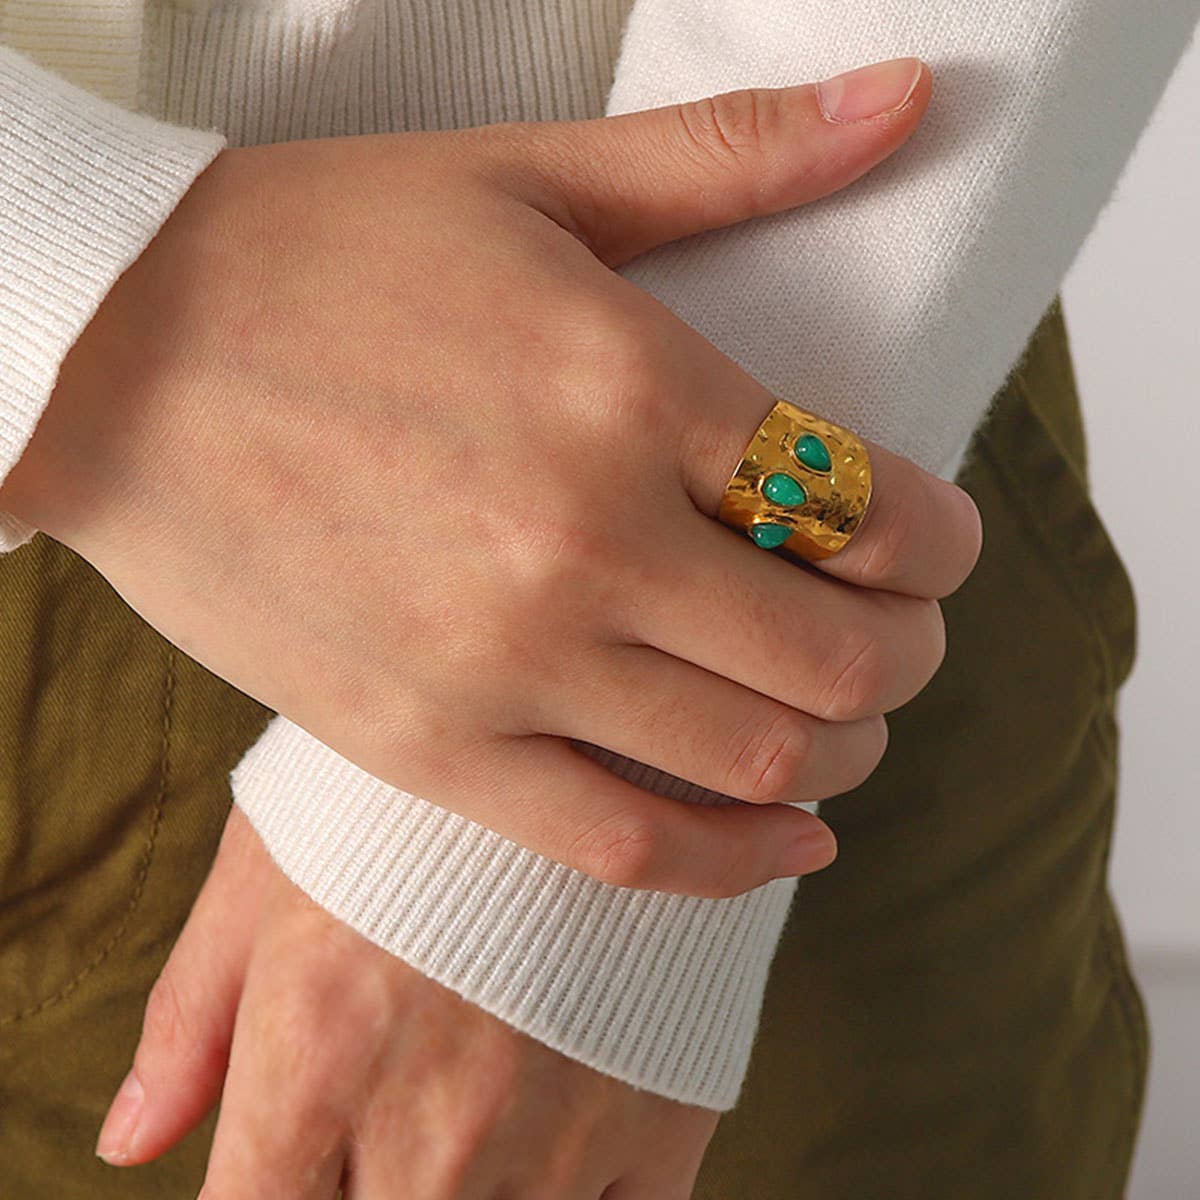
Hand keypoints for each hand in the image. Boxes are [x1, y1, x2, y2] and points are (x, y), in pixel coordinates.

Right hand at [1, 57, 979, 895]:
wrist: (106, 358)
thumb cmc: (311, 255)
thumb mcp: (526, 178)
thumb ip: (730, 155)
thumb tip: (906, 98)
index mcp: (627, 384)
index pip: (867, 503)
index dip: (943, 539)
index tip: (938, 540)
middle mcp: (581, 537)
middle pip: (840, 653)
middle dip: (913, 652)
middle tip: (907, 628)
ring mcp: (503, 662)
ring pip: (756, 759)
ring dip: (848, 748)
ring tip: (848, 718)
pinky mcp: (430, 748)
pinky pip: (627, 846)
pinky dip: (737, 860)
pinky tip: (793, 835)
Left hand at [95, 806, 721, 1196]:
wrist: (604, 720)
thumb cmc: (417, 785)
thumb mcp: (282, 862)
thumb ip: (198, 1010)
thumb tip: (132, 1140)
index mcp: (318, 1057)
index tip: (284, 1170)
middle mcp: (433, 1124)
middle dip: (363, 1194)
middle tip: (378, 1128)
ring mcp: (556, 1136)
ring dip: (467, 1197)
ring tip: (467, 1113)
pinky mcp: (663, 1122)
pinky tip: (556, 1136)